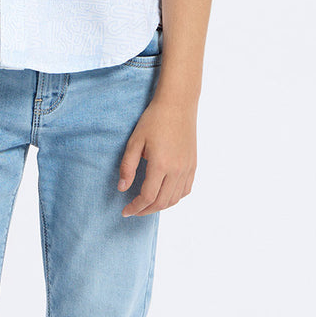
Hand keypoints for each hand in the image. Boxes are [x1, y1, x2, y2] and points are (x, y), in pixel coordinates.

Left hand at [118, 97, 196, 214]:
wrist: (178, 105)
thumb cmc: (154, 120)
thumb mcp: (135, 141)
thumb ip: (127, 167)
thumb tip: (122, 188)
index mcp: (161, 164)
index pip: (147, 197)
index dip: (135, 207)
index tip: (125, 211)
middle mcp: (177, 170)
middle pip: (162, 202)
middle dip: (145, 210)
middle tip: (133, 211)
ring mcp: (187, 168)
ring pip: (175, 199)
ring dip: (160, 206)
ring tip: (147, 205)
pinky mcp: (193, 165)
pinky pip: (185, 190)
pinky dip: (174, 198)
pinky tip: (164, 195)